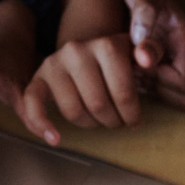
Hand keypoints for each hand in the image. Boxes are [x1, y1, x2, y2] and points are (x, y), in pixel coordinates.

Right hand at [18, 34, 143, 144]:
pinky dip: (41, 123)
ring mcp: (55, 63)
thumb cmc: (120, 61)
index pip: (122, 94)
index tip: (135, 120)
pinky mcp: (39, 76)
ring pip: (73, 112)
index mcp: (106, 45)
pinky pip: (33, 102)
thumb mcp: (140, 54)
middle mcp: (77, 51)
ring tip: (101, 120)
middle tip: (119, 121)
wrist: (91, 50)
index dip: (131, 115)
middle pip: (98, 105)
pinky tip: (55, 138)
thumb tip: (145, 58)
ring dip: (90, 124)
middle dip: (113, 121)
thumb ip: (150, 53)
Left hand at [122, 0, 184, 112]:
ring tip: (137, 70)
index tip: (138, 60)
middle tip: (137, 69)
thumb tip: (143, 53)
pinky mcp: (180, 73)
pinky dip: (156, 91)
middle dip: (158, 89)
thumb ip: (144, 17)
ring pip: (182, 101)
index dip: (157, 79)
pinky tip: (140, 72)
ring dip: (156, 92)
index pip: (182, 85)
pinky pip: (174, 97)